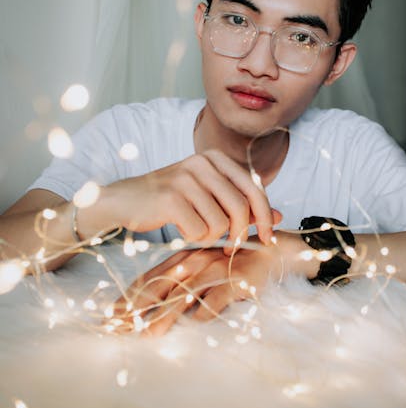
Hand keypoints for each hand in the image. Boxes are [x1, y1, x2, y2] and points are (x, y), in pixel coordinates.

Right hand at [98, 149, 280, 252]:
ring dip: (211, 237)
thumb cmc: (172, 201)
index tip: (267, 237)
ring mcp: (186, 179)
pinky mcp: (171, 198)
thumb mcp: (209, 196)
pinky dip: (193, 238)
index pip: (254, 188)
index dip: (265, 216)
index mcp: (215, 158)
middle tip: (230, 249)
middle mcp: (202, 163)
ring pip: (221, 223)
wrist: (125, 201)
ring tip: (194, 230)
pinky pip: (199, 231)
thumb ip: (242, 204)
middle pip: (241, 207)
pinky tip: (180, 230)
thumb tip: (279, 217)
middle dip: (240, 234)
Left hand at [113, 243, 283, 335]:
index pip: (150, 278)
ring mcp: (215, 270)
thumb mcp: (204, 268)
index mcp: (183, 258)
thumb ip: (181, 283)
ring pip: (185, 294)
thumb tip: (151, 309)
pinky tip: (196, 325)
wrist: (273, 250)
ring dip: (165, 315)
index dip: (129, 297)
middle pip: (160, 286)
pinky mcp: (236, 280)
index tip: (111, 316)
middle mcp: (195, 262)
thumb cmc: (233, 263)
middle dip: (137, 308)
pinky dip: (206, 312)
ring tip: (147, 334)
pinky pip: (217, 298)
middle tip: (118, 328)